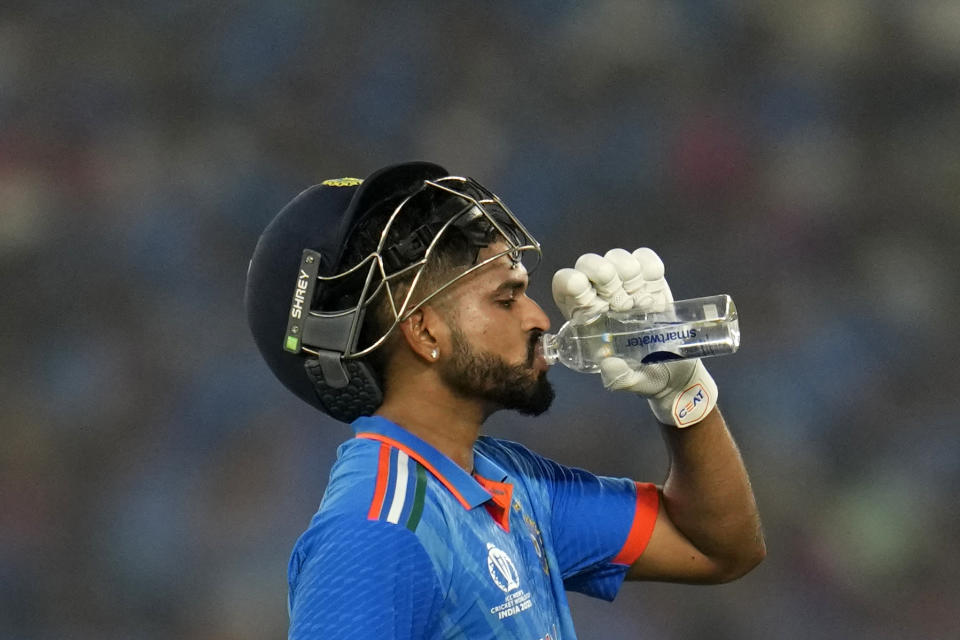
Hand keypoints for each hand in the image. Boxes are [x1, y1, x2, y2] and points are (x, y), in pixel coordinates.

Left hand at [552, 248, 717, 426]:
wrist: (674, 372)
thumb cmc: (641, 374)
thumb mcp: (628, 380)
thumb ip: (618, 376)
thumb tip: (609, 363)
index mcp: (582, 314)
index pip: (565, 284)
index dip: (574, 285)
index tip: (595, 303)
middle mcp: (599, 293)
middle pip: (588, 263)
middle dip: (605, 278)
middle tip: (623, 305)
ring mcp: (624, 283)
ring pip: (616, 257)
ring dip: (629, 275)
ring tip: (641, 303)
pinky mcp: (650, 278)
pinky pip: (645, 257)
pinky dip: (650, 269)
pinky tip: (654, 291)